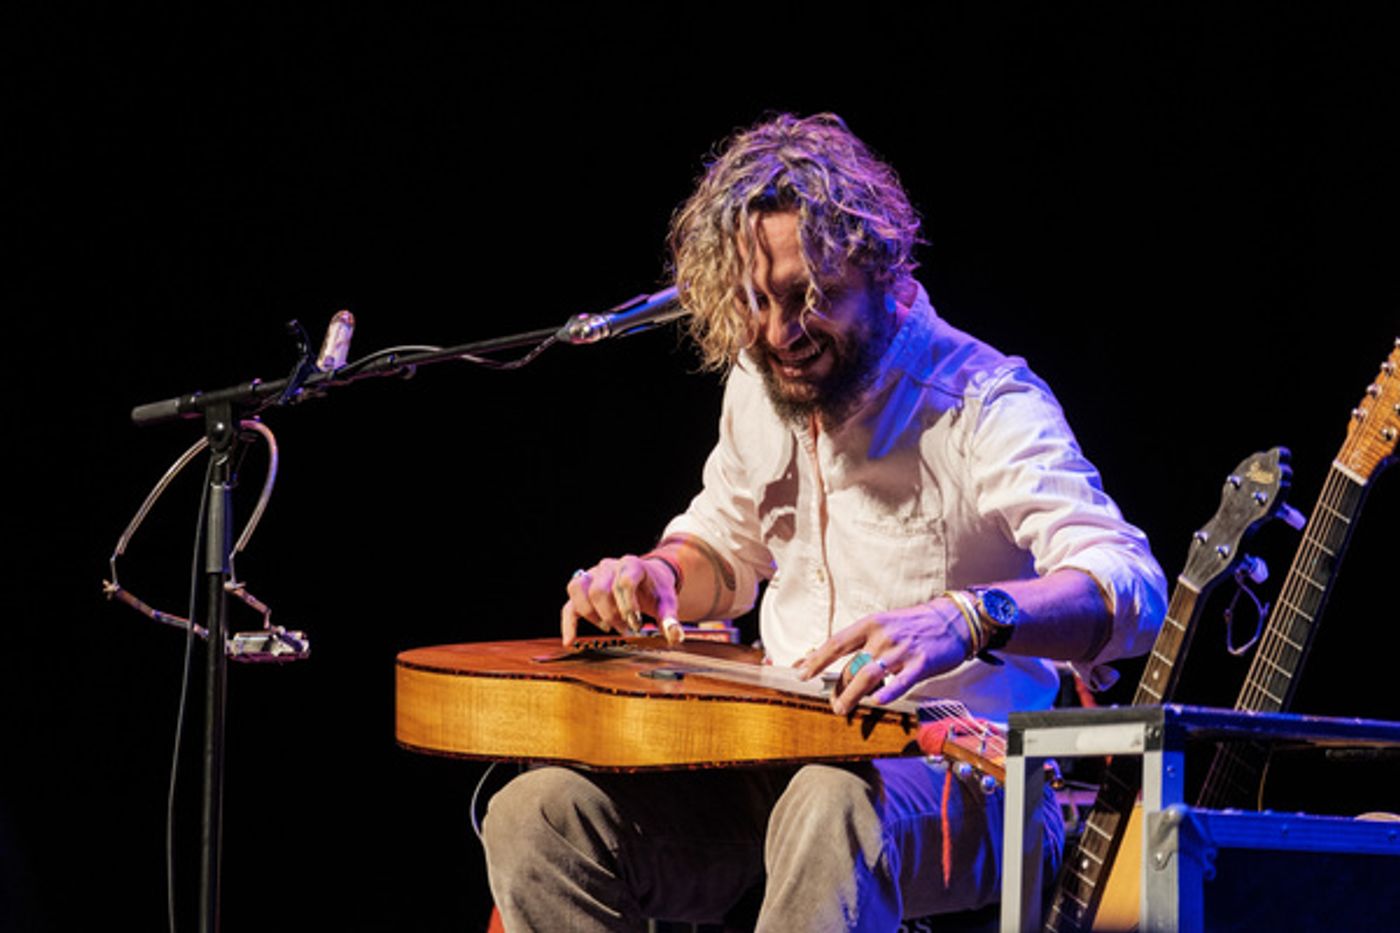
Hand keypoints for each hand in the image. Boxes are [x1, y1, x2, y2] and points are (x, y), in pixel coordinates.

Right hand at [561, 555, 682, 645]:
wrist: (649, 578)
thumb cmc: (656, 590)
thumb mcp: (667, 601)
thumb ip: (670, 618)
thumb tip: (675, 637)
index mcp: (631, 564)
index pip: (624, 581)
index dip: (628, 605)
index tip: (637, 624)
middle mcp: (609, 566)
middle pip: (599, 589)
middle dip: (612, 614)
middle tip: (626, 629)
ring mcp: (593, 575)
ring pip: (578, 588)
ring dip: (592, 614)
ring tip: (608, 627)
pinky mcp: (584, 589)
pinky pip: (569, 604)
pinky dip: (568, 623)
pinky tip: (571, 642)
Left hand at [796, 598, 973, 715]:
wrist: (952, 620)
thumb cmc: (912, 625)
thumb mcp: (883, 625)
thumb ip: (860, 642)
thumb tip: (829, 657)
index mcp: (870, 624)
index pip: (835, 643)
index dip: (815, 659)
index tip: (800, 673)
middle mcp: (882, 637)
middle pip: (850, 665)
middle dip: (836, 688)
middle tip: (831, 703)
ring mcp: (901, 651)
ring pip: (868, 676)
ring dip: (851, 695)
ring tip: (841, 709)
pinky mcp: (921, 664)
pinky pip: (901, 682)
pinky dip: (887, 693)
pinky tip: (876, 702)